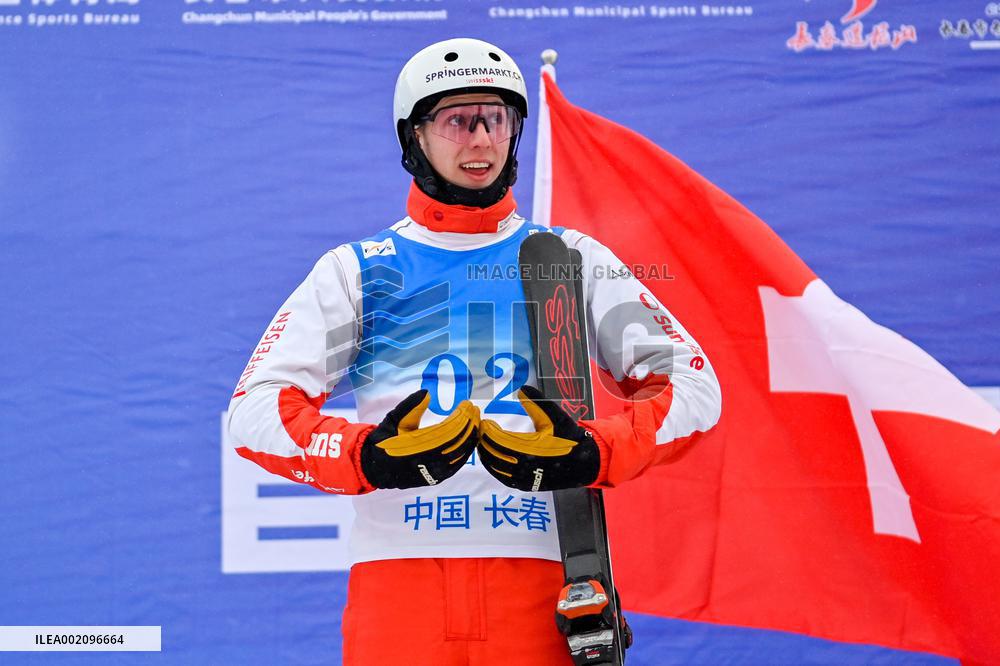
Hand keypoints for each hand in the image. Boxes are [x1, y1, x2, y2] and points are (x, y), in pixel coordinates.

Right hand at [361, 390, 479, 489]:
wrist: (376, 468)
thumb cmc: (385, 440)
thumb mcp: (393, 420)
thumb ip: (410, 407)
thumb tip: (427, 392)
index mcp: (413, 447)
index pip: (446, 431)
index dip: (460, 417)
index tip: (467, 404)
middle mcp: (425, 463)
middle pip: (456, 442)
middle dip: (469, 424)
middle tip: (475, 410)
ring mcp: (432, 474)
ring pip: (460, 455)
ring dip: (471, 436)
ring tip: (476, 421)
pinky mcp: (436, 479)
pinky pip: (457, 464)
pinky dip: (467, 450)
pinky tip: (471, 437)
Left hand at [478, 385, 599, 491]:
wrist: (584, 463)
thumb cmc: (568, 438)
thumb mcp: (555, 417)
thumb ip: (536, 403)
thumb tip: (522, 388)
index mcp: (529, 449)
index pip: (498, 439)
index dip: (488, 430)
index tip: (485, 421)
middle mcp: (524, 467)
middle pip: (492, 454)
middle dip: (483, 441)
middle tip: (480, 430)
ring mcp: (524, 479)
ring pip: (494, 468)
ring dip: (486, 454)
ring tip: (483, 441)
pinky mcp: (525, 486)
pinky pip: (502, 477)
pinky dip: (493, 467)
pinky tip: (492, 457)